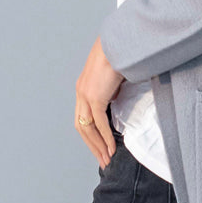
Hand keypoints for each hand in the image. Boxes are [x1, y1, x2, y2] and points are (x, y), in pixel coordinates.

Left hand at [75, 37, 124, 167]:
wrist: (118, 43)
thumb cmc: (120, 54)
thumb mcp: (115, 76)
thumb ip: (112, 89)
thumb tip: (117, 99)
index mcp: (84, 88)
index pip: (83, 118)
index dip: (91, 135)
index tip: (101, 147)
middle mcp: (81, 93)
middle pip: (81, 127)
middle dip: (92, 146)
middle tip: (103, 160)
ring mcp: (85, 95)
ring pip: (88, 128)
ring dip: (98, 145)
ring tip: (107, 158)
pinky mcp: (94, 97)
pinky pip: (99, 123)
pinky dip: (105, 137)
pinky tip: (112, 147)